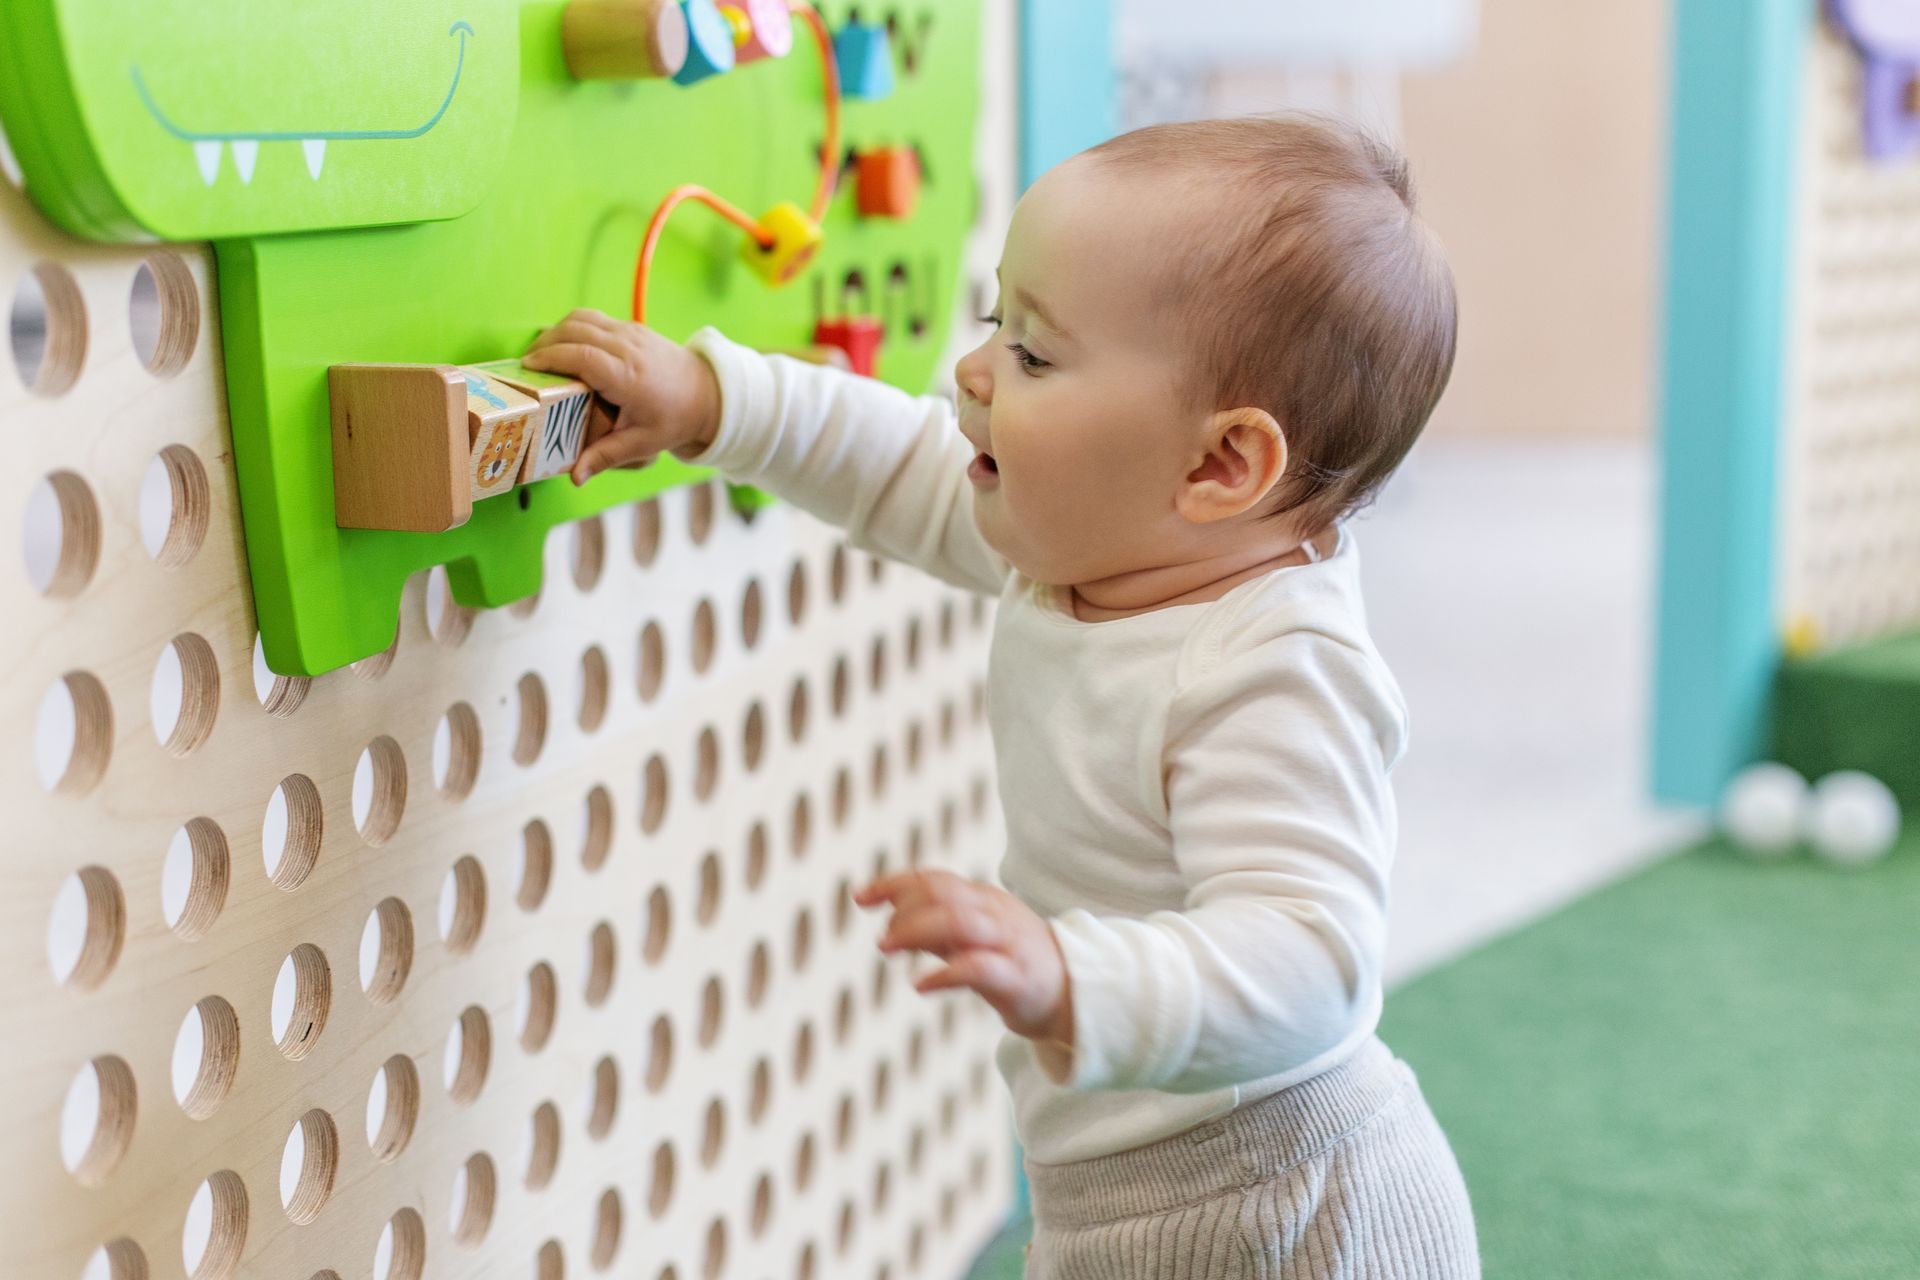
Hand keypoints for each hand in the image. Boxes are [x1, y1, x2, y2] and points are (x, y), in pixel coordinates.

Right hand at [521, 309, 722, 484]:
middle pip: (575, 331)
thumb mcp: (642, 444)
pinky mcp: (632, 327)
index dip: (550, 358)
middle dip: (545, 343)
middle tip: (526, 364)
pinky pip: (594, 318)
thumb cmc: (674, 419)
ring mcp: (631, 332)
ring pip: (582, 318)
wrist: (708, 394)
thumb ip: (605, 457)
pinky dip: (573, 328)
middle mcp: (628, 348)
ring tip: (541, 354)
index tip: (527, 367)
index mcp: (628, 376)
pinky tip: (564, 347)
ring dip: (556, 331)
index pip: (581, 356)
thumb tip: (575, 476)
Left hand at [855, 870, 1073, 1047]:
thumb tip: (891, 923)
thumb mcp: (973, 938)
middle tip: (882, 940)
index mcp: (982, 899)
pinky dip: (944, 973)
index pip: (934, 879)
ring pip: (958, 921)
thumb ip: (936, 928)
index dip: (894, 883)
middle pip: (942, 894)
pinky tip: (920, 984)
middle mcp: (993, 913)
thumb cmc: (1015, 962)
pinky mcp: (1016, 976)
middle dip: (903, 909)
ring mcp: (1006, 942)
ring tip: (887, 947)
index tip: (859, 897)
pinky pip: (977, 967)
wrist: (1076, 992)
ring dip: (916, 930)